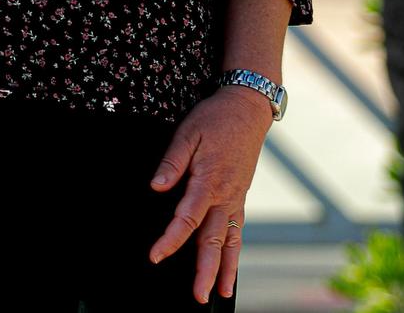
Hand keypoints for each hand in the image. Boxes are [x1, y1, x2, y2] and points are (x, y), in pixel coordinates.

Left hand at [149, 87, 272, 302]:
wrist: (248, 109)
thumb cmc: (215, 119)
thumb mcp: (188, 132)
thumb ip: (172, 161)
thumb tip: (157, 186)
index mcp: (209, 180)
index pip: (187, 219)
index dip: (170, 240)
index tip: (155, 256)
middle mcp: (225, 196)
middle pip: (214, 240)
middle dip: (205, 270)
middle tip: (197, 296)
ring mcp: (236, 199)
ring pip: (230, 241)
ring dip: (225, 270)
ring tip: (219, 295)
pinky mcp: (240, 199)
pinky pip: (238, 233)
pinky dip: (235, 255)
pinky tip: (230, 271)